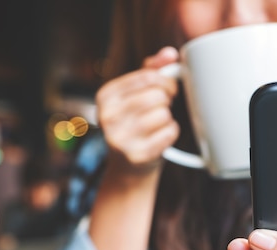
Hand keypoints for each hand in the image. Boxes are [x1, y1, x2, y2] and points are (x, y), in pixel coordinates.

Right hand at [96, 47, 179, 174]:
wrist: (128, 169)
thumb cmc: (136, 125)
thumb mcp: (136, 95)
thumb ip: (152, 70)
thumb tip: (170, 53)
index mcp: (106, 96)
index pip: (148, 76)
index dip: (166, 81)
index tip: (167, 89)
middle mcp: (107, 116)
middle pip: (158, 95)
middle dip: (167, 100)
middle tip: (162, 108)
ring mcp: (120, 138)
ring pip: (164, 114)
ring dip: (168, 119)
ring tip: (157, 125)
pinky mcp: (137, 155)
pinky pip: (169, 133)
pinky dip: (171, 134)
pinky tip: (160, 138)